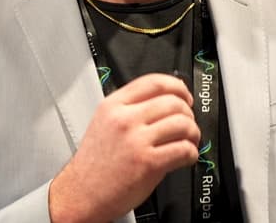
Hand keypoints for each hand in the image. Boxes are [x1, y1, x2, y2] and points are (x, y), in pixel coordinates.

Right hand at [48, 73, 200, 222]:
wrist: (82, 193)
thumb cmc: (94, 163)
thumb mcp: (104, 122)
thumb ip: (129, 107)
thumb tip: (164, 100)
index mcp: (114, 105)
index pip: (154, 82)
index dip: (178, 87)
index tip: (185, 96)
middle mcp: (125, 119)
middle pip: (173, 102)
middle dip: (188, 113)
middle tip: (188, 123)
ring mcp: (136, 140)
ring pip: (183, 123)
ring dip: (193, 133)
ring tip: (189, 141)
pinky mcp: (148, 163)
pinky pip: (183, 149)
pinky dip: (192, 153)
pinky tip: (186, 156)